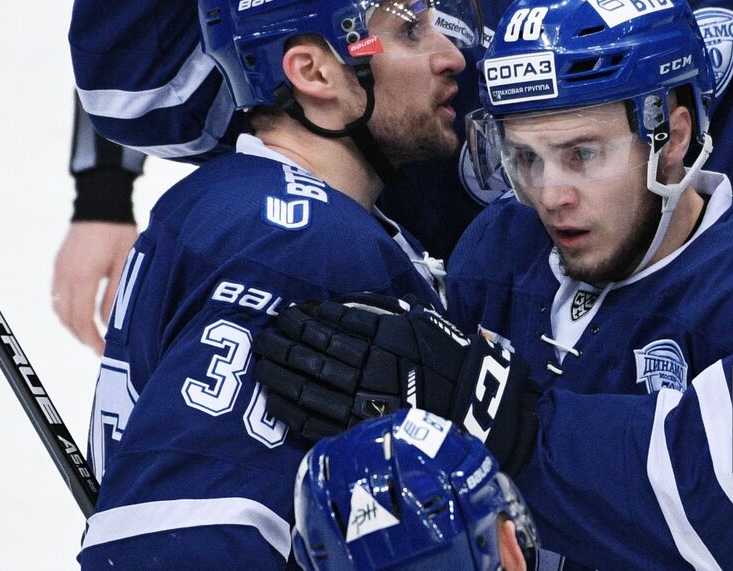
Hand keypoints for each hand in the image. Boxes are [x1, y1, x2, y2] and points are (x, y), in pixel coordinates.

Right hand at [50, 221, 136, 353]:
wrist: (101, 203)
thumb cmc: (118, 232)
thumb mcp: (125, 264)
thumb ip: (115, 294)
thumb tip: (109, 322)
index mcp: (83, 278)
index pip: (82, 319)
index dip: (91, 339)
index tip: (103, 350)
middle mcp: (65, 277)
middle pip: (66, 318)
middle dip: (81, 336)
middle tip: (98, 346)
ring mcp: (59, 270)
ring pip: (58, 308)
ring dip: (72, 324)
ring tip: (91, 333)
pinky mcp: (59, 264)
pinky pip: (57, 296)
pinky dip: (66, 310)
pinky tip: (81, 313)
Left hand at [253, 295, 539, 473]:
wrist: (470, 403)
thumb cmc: (443, 356)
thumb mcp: (418, 319)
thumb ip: (378, 309)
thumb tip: (335, 304)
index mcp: (384, 337)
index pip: (331, 325)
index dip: (304, 320)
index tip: (287, 314)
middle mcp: (370, 367)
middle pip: (313, 353)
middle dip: (283, 344)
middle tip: (263, 337)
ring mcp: (362, 400)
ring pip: (308, 385)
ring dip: (280, 373)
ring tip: (263, 362)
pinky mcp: (358, 429)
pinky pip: (315, 420)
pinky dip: (290, 408)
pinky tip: (274, 396)